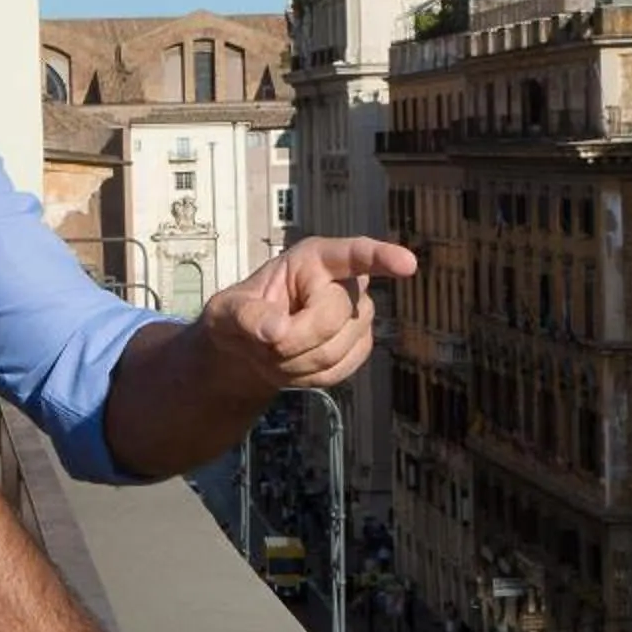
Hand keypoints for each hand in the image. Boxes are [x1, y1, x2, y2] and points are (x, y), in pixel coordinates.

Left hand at [198, 236, 418, 394]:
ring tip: (277, 352)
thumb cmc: (239, 318)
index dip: (381, 257)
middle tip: (264, 344)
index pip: (353, 254)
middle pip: (333, 317)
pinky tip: (297, 364)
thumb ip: (245, 317)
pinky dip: (313, 376)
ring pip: (338, 349)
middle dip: (294, 340)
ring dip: (298, 363)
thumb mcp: (226, 312)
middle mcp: (344, 283)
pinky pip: (343, 368)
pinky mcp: (361, 344)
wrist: (250, 348)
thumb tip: (275, 330)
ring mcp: (358, 315)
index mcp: (313, 260)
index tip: (406, 264)